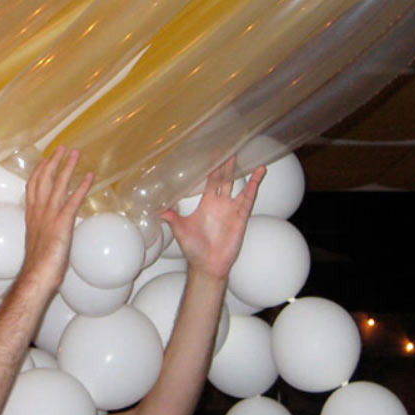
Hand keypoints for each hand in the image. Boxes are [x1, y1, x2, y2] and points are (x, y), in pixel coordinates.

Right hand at [20, 147, 93, 289]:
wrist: (37, 274)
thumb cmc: (38, 265)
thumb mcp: (38, 241)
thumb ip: (44, 230)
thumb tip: (52, 229)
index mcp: (31, 215)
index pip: (32, 186)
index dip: (39, 170)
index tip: (45, 159)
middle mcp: (38, 211)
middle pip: (43, 178)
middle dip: (52, 161)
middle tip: (61, 147)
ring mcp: (49, 215)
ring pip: (58, 184)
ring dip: (67, 166)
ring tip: (75, 153)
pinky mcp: (62, 222)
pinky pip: (73, 199)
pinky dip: (82, 186)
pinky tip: (90, 176)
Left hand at [161, 158, 264, 278]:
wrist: (207, 266)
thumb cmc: (194, 248)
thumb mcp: (180, 230)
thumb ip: (171, 216)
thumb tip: (156, 208)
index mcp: (206, 203)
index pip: (210, 180)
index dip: (211, 167)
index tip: (213, 153)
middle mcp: (220, 204)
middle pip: (225, 180)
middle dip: (227, 165)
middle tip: (230, 148)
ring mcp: (231, 210)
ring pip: (240, 188)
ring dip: (246, 175)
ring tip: (254, 160)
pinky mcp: (240, 218)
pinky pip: (248, 200)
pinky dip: (254, 187)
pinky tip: (259, 174)